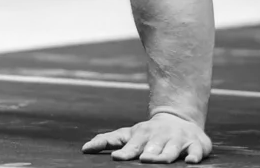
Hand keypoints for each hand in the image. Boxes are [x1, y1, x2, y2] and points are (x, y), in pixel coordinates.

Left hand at [82, 113, 211, 163]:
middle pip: (151, 146)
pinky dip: (194, 156)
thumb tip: (84, 149)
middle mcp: (159, 135)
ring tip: (157, 160)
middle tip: (142, 159)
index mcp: (141, 134)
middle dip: (146, 153)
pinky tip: (190, 162)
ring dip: (164, 155)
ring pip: (171, 149)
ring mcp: (177, 139)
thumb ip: (108, 140)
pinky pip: (196, 151)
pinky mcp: (195, 144)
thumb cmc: (147, 133)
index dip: (125, 151)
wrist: (178, 119)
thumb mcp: (128, 134)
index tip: (116, 157)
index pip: (131, 144)